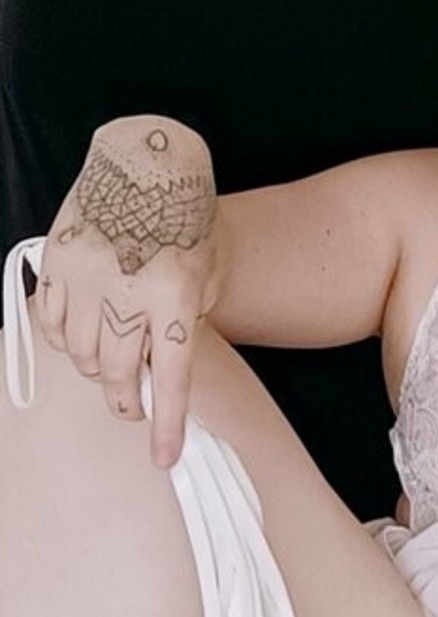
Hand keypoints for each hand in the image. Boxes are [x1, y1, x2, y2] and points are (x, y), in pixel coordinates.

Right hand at [36, 116, 219, 468]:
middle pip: (118, 372)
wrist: (148, 158)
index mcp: (174, 293)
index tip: (164, 458)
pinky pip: (51, 323)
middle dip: (127, 402)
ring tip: (111, 364)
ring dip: (96, 370)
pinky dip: (64, 340)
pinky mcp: (56, 262)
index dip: (166, 424)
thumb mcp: (207, 275)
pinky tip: (81, 334)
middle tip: (133, 408)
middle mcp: (126, 288)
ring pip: (81, 354)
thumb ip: (185, 325)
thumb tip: (154, 374)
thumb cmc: (186, 219)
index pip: (170, 377)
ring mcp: (85, 275)